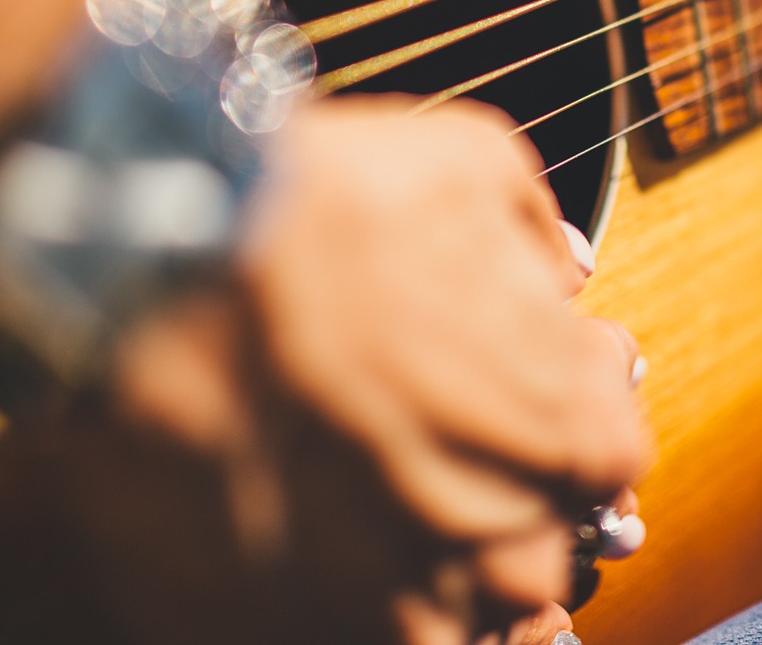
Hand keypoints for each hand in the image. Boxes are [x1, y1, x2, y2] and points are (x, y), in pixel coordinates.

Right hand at [58, 97, 646, 644]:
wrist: (151, 272)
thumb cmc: (317, 211)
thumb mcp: (466, 164)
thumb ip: (536, 232)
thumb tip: (562, 270)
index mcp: (569, 427)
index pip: (610, 452)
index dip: (564, 405)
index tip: (518, 375)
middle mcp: (510, 532)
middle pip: (544, 536)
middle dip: (505, 481)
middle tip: (433, 426)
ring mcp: (415, 597)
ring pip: (470, 606)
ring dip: (441, 551)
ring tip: (373, 486)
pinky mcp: (323, 631)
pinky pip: (392, 638)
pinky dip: (377, 599)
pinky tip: (333, 542)